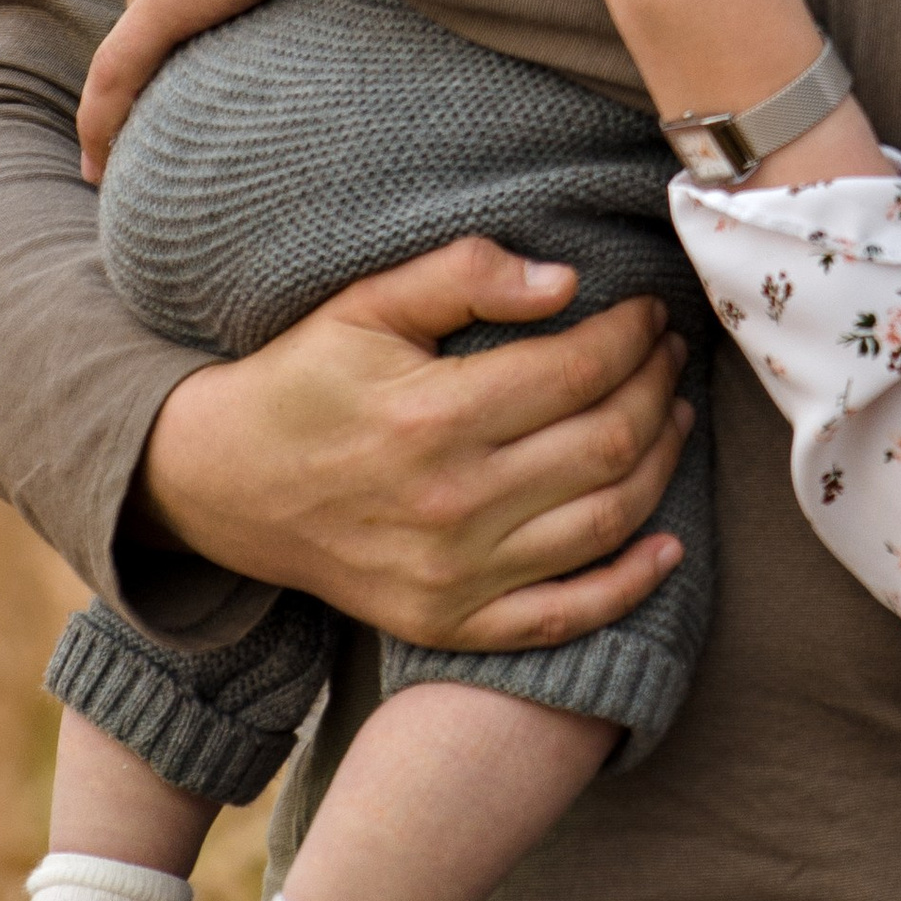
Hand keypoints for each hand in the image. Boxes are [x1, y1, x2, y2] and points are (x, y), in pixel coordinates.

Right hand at [130, 239, 693, 650]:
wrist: (224, 485)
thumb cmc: (304, 380)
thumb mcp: (366, 304)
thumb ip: (464, 276)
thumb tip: (567, 281)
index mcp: (434, 417)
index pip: (578, 371)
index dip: (632, 337)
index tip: (648, 311)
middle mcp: (452, 504)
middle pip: (605, 443)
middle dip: (657, 389)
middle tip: (671, 355)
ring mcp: (454, 576)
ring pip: (604, 521)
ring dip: (660, 465)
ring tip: (675, 417)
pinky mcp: (450, 625)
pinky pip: (564, 616)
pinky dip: (630, 585)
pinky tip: (669, 545)